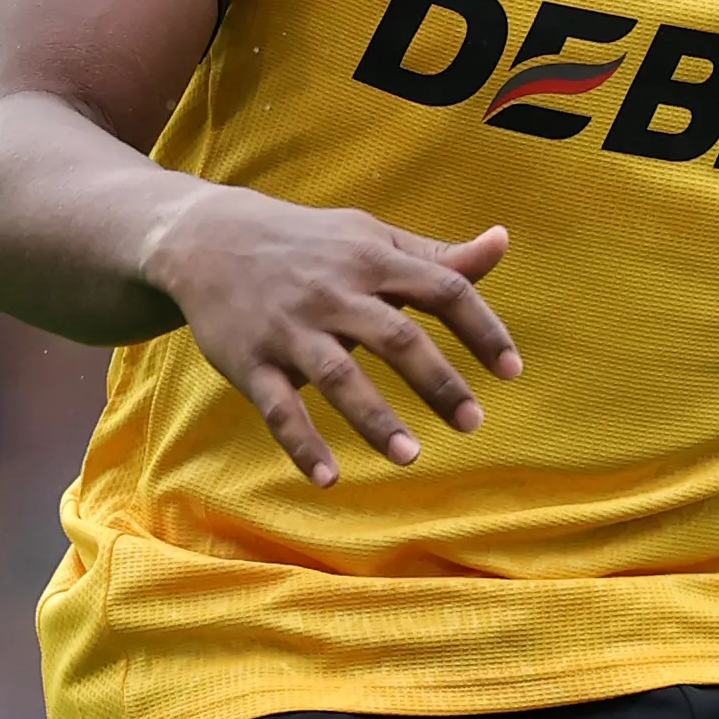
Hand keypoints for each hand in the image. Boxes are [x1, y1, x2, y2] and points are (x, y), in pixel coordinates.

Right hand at [140, 186, 521, 485]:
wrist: (207, 238)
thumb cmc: (310, 244)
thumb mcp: (372, 239)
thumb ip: (438, 256)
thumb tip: (502, 242)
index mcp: (372, 260)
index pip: (442, 289)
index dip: (482, 329)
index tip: (512, 371)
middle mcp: (333, 293)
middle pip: (396, 337)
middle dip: (438, 382)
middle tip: (473, 422)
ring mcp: (290, 329)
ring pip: (338, 376)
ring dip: (375, 419)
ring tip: (412, 456)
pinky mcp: (250, 361)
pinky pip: (278, 409)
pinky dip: (302, 445)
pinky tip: (328, 480)